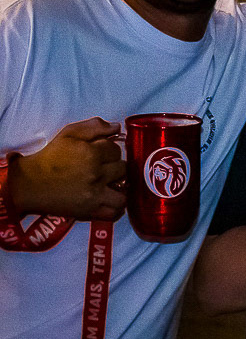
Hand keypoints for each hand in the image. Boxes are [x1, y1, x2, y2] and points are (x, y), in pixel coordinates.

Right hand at [6, 118, 125, 219]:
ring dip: (119, 189)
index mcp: (91, 154)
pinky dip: (115, 208)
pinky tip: (109, 200)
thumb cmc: (49, 157)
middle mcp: (96, 175)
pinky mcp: (89, 211)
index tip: (100, 155)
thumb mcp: (68, 134)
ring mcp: (94, 195)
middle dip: (115, 168)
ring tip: (110, 186)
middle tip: (104, 169)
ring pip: (124, 193)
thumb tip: (117, 127)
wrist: (29, 183)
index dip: (109, 151)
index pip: (116, 150)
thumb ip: (95, 126)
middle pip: (123, 169)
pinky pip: (114, 212)